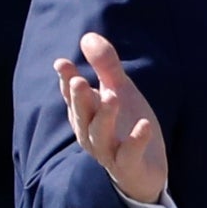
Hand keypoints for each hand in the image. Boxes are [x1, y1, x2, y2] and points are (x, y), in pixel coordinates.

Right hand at [54, 32, 167, 205]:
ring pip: (100, 135)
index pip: (72, 97)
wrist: (144, 171)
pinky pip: (129, 155)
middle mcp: (91, 134)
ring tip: (113, 97)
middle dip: (79, 99)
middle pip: (82, 116)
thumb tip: (88, 36)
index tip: (62, 63)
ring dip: (104, 116)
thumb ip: (106, 67)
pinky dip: (136, 141)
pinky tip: (144, 125)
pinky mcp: (129, 166)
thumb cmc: (126, 127)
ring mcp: (109, 152)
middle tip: (79, 81)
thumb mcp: (120, 92)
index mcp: (86, 115)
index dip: (66, 81)